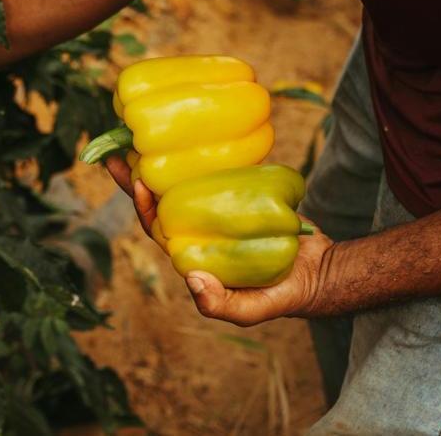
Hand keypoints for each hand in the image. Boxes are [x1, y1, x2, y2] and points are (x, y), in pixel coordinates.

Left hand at [103, 154, 335, 325]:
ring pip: (182, 182)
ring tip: (146, 131)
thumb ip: (220, 304)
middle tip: (121, 144)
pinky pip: (213, 173)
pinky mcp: (236, 194)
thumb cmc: (281, 296)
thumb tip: (191, 279)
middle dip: (137, 174)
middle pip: (160, 199)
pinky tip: (195, 133)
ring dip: (164, 158)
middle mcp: (196, 229)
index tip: (137, 179)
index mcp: (189, 254)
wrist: (320, 271)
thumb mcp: (250, 310)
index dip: (142, 205)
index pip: (156, 227)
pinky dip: (202, 155)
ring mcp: (215, 210)